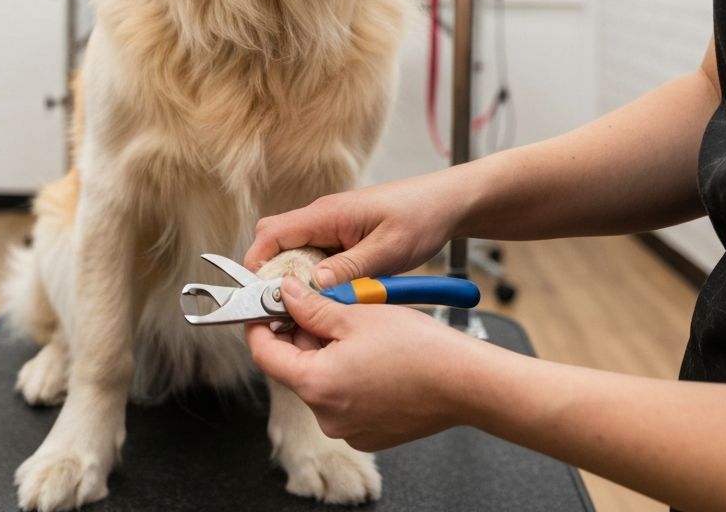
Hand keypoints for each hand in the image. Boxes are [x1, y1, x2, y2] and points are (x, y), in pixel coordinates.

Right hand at [245, 174, 466, 286]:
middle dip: (273, 275)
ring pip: (295, 253)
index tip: (258, 296)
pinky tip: (335, 296)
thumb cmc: (420, 217)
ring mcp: (331, 227)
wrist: (446, 203)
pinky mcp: (342, 237)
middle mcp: (321, 217)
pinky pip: (316, 258)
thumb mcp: (387, 251)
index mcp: (325, 214)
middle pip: (275, 243)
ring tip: (314, 306)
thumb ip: (349, 269)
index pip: (271, 234)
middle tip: (285, 308)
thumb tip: (312, 286)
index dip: (257, 265)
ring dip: (298, 279)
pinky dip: (317, 278)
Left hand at [246, 276, 486, 451]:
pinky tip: (371, 353)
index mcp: (316, 385)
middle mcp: (327, 415)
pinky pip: (344, 398)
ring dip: (327, 351)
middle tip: (321, 305)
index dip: (260, 324)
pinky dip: (348, 373)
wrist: (465, 382)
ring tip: (355, 326)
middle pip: (294, 367)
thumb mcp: (355, 313)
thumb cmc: (417, 348)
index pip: (264, 354)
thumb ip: (311, 305)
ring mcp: (349, 429)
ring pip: (321, 380)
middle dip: (302, 333)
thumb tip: (285, 293)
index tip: (265, 305)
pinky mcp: (370, 432)